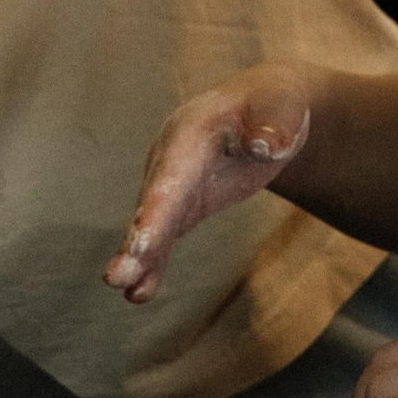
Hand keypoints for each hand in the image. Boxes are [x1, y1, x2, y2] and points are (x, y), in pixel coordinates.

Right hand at [105, 68, 313, 304]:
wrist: (263, 108)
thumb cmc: (273, 103)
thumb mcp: (281, 105)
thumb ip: (273, 123)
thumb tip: (267, 145)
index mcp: (189, 132)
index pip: (170, 175)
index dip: (155, 208)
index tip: (141, 240)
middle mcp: (169, 160)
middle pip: (151, 204)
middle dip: (136, 241)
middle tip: (116, 277)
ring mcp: (172, 184)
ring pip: (152, 225)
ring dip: (138, 259)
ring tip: (126, 291)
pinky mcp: (181, 205)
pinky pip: (164, 237)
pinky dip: (154, 264)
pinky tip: (141, 294)